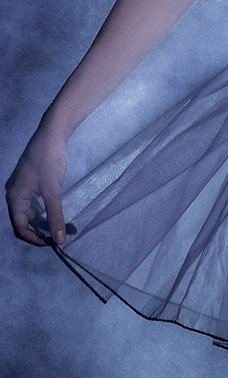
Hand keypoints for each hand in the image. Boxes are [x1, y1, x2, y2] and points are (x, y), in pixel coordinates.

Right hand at [5, 128, 68, 246]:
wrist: (52, 134)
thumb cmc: (49, 161)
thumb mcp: (53, 191)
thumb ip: (55, 216)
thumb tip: (60, 240)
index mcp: (15, 198)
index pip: (20, 227)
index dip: (35, 238)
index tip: (53, 243)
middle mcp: (16, 195)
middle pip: (26, 221)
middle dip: (42, 230)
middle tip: (61, 235)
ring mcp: (24, 188)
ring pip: (33, 212)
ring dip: (47, 220)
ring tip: (64, 227)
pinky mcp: (33, 183)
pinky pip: (38, 202)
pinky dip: (48, 209)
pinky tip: (60, 212)